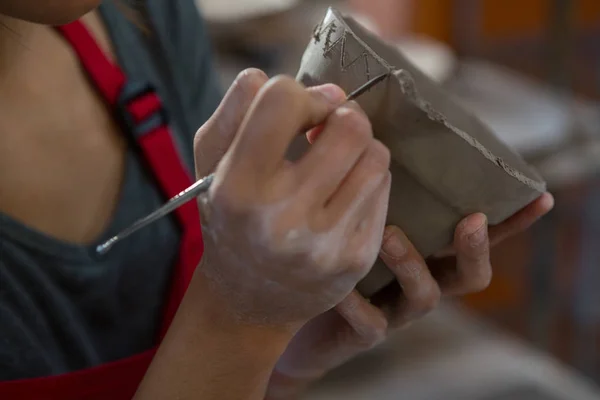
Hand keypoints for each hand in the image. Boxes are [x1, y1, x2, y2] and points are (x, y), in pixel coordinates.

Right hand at [192, 69, 391, 329]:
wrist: (248, 298)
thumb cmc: (230, 216)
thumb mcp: (211, 158)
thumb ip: (242, 104)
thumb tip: (328, 90)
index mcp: (236, 186)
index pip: (282, 99)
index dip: (301, 94)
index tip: (301, 114)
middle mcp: (281, 218)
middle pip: (349, 126)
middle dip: (341, 117)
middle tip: (328, 130)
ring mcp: (324, 243)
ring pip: (376, 156)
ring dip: (360, 147)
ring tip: (337, 161)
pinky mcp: (355, 260)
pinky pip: (382, 189)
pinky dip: (367, 179)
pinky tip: (344, 193)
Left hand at [266, 193, 553, 398]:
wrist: (288, 306)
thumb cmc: (321, 246)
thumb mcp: (345, 210)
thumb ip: (357, 177)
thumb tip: (344, 118)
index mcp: (424, 248)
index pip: (477, 233)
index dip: (511, 222)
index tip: (539, 197)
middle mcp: (419, 278)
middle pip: (470, 274)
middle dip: (477, 247)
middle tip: (470, 220)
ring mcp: (395, 309)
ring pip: (427, 295)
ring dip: (413, 263)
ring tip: (388, 234)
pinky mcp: (365, 333)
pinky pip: (370, 323)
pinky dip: (356, 303)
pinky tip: (339, 288)